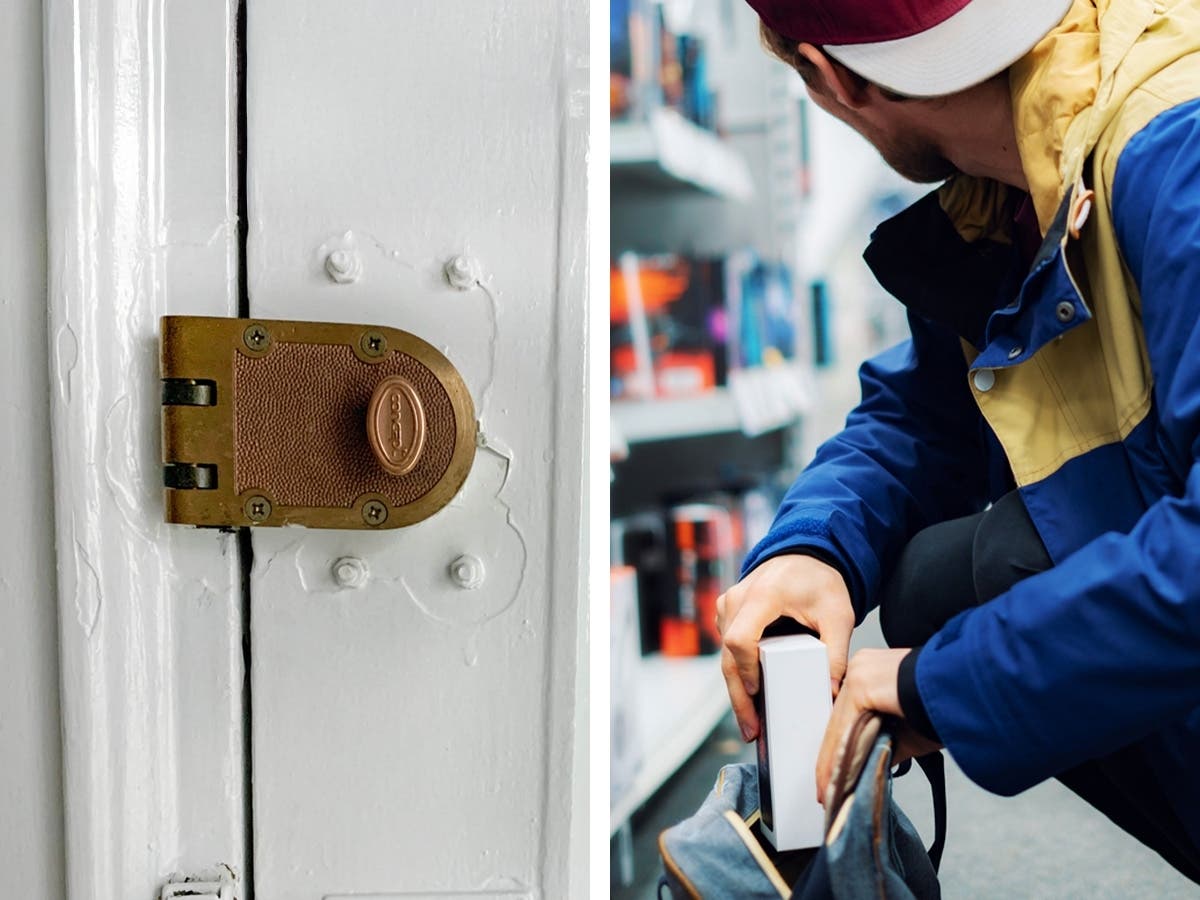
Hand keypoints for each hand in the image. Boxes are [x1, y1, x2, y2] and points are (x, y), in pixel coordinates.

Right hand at [716, 554, 854, 741]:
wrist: (805, 555)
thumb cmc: (819, 580)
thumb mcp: (838, 614)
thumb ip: (837, 651)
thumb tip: (833, 690)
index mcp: (763, 596)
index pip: (740, 638)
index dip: (746, 670)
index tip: (759, 693)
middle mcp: (737, 599)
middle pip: (727, 655)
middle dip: (738, 696)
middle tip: (751, 730)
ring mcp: (728, 605)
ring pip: (724, 654)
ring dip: (736, 688)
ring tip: (752, 723)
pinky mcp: (728, 613)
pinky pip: (728, 647)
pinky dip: (738, 672)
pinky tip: (752, 698)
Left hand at [814, 648, 941, 803]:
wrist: (967, 692)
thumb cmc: (944, 707)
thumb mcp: (907, 730)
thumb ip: (884, 743)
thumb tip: (868, 765)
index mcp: (871, 671)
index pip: (846, 714)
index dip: (838, 746)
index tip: (833, 773)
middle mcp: (861, 666)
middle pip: (839, 720)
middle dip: (833, 758)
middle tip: (826, 790)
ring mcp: (860, 673)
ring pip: (839, 725)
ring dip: (833, 763)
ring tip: (828, 792)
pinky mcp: (863, 686)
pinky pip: (845, 728)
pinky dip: (838, 757)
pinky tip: (835, 779)